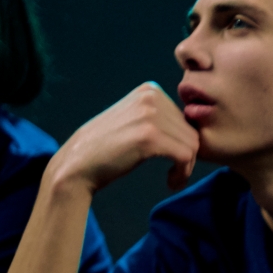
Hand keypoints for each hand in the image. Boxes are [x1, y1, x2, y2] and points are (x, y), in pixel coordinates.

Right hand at [48, 81, 199, 194]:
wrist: (77, 165)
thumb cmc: (107, 149)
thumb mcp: (134, 121)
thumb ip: (160, 117)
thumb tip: (196, 128)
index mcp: (149, 90)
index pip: (186, 117)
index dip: (184, 142)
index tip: (174, 159)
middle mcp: (151, 96)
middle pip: (192, 130)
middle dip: (188, 156)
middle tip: (175, 173)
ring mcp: (150, 115)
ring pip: (192, 144)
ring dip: (186, 167)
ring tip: (173, 178)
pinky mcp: (150, 137)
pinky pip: (186, 156)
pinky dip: (183, 173)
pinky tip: (171, 182)